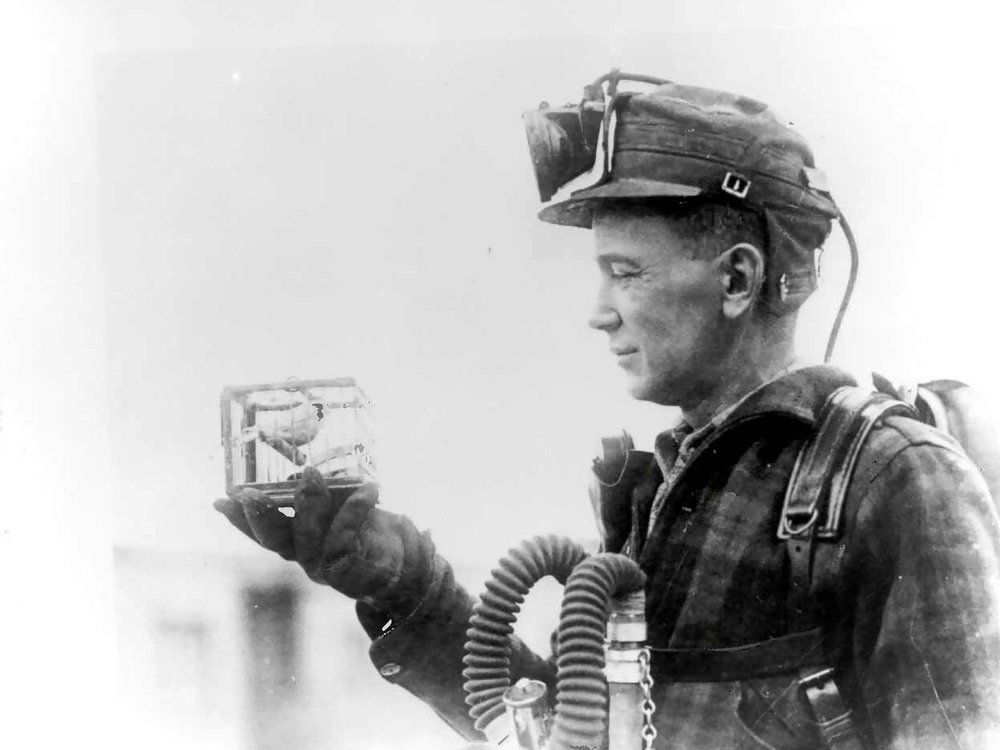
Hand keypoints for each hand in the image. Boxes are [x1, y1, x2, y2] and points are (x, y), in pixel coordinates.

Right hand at [213, 467, 433, 614]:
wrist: (411, 561)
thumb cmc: (373, 527)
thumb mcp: (345, 501)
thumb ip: (322, 490)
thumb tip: (301, 468)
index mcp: (299, 542)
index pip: (263, 532)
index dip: (240, 519)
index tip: (220, 500)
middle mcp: (307, 558)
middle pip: (275, 542)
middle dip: (260, 516)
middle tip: (250, 492)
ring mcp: (327, 571)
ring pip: (306, 542)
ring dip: (308, 505)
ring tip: (311, 475)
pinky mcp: (352, 575)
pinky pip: (342, 543)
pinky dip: (354, 511)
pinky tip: (370, 489)